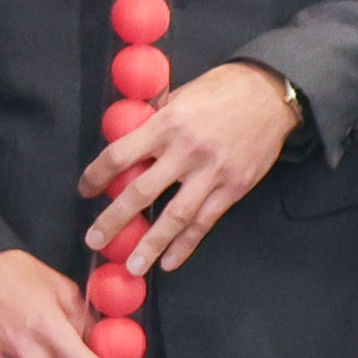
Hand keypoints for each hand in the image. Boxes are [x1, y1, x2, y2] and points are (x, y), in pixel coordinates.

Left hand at [83, 58, 300, 271]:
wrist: (271, 94)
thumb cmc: (222, 90)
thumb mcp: (180, 94)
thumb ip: (154, 118)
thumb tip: (127, 134)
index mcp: (166, 125)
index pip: (119, 155)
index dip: (97, 175)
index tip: (86, 189)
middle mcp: (186, 152)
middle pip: (141, 193)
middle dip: (114, 220)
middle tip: (94, 240)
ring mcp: (212, 173)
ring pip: (175, 216)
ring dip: (151, 245)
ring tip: (133, 267)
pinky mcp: (234, 187)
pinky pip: (206, 221)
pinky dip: (187, 244)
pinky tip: (170, 260)